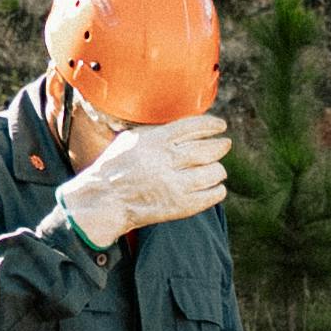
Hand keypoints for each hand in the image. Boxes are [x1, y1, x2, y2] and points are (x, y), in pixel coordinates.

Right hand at [58, 113, 231, 246]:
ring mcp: (175, 184)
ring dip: (219, 169)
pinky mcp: (179, 206)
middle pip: (207, 149)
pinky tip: (215, 187)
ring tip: (218, 169)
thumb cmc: (115, 168)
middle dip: (220, 146)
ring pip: (213, 172)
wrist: (104, 200)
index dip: (211, 125)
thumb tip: (185, 127)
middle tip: (225, 144)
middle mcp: (166, 160)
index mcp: (155, 140)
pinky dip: (217, 189)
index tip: (220, 126)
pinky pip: (211, 195)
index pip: (193, 127)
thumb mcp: (131, 139)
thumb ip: (157, 132)